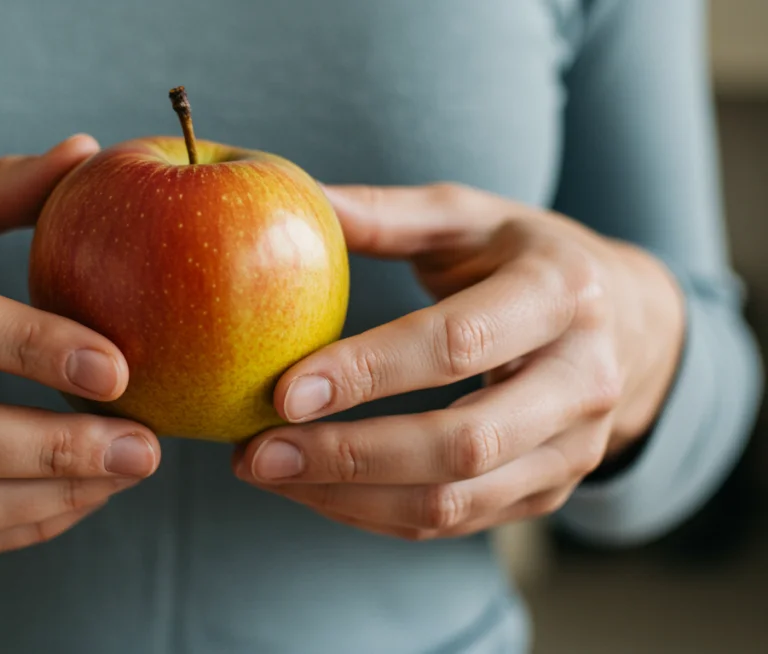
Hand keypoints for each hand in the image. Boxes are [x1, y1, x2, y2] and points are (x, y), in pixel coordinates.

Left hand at [234, 182, 684, 539]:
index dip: (367, 372)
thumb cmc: (528, 258)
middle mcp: (581, 380)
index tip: (283, 391)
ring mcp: (573, 448)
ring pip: (455, 500)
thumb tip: (295, 197)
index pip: (458, 343)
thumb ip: (387, 214)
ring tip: (267, 474)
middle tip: (256, 454)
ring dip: (349, 498)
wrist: (630, 325)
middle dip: (348, 455)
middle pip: (462, 443)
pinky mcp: (550, 492)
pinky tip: (312, 492)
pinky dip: (373, 515)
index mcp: (561, 292)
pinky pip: (453, 523)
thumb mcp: (472, 217)